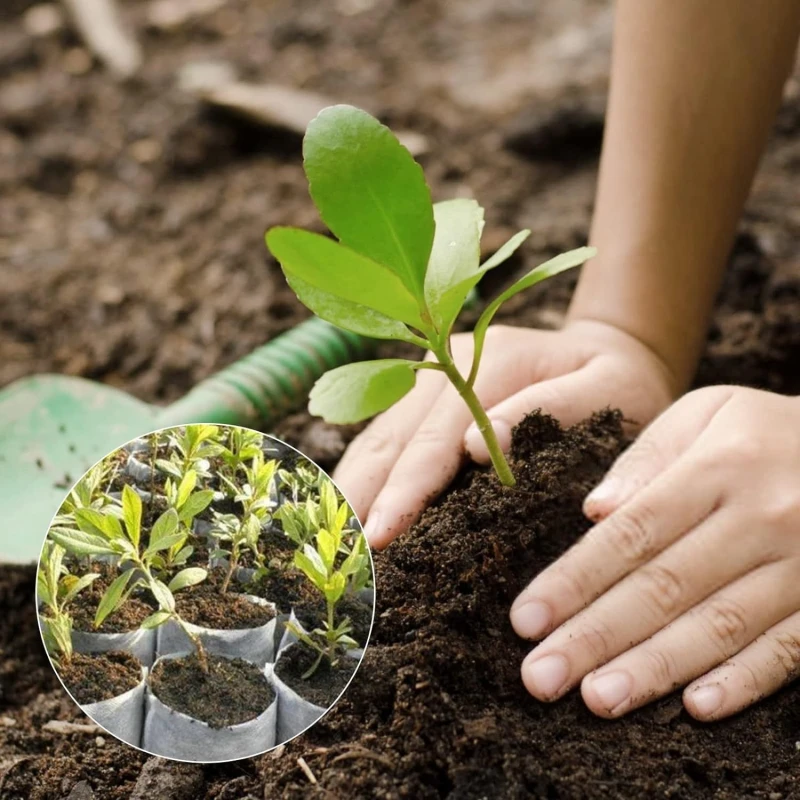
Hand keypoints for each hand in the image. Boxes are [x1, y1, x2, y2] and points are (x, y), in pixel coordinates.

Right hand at [334, 319, 675, 548]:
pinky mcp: (426, 396)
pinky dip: (364, 475)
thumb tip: (478, 449)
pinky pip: (385, 437)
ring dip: (352, 487)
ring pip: (378, 436)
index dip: (405, 490)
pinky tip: (348, 509)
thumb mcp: (612, 391)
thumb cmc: (620, 384)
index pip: (436, 438)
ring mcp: (432, 376)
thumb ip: (557, 408)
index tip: (378, 537)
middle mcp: (448, 363)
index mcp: (493, 361)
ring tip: (330, 539)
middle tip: (337, 554)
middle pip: (392, 436)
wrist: (611, 353)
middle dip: (363, 496)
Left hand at [512, 386, 799, 720]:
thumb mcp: (705, 413)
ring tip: (598, 699)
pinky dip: (745, 681)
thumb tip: (594, 511)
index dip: (575, 580)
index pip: (632, 534)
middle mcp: (761, 518)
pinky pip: (790, 649)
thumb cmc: (762, 430)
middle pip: (665, 587)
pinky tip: (696, 709)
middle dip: (596, 636)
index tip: (525, 620)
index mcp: (717, 468)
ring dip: (655, 668)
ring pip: (720, 626)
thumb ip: (646, 457)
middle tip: (541, 678)